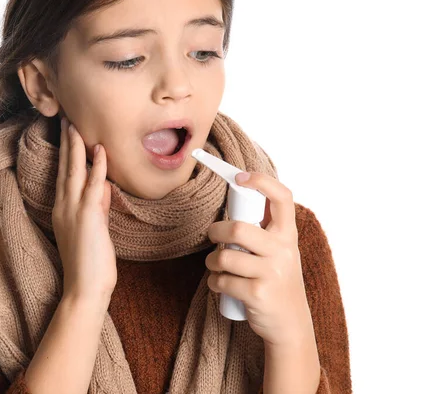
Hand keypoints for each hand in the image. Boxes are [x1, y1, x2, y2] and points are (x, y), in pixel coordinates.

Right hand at [52, 116, 116, 304]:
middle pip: (64, 167)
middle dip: (66, 142)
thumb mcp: (95, 227)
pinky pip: (92, 185)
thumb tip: (104, 183)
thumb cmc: (91, 262)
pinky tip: (99, 148)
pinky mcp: (87, 216)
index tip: (67, 134)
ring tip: (75, 125)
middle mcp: (63, 205)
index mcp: (63, 209)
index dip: (65, 153)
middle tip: (66, 120)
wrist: (85, 288)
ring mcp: (73, 210)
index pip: (63, 174)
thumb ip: (98, 204)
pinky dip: (96, 165)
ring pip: (73, 171)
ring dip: (75, 146)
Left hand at [205, 172, 313, 346]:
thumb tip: (235, 199)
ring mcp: (272, 273)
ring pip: (225, 257)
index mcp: (288, 235)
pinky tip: (220, 285)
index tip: (240, 177)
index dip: (261, 181)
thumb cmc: (277, 279)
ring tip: (216, 266)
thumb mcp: (280, 251)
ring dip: (212, 262)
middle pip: (238, 229)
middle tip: (213, 236)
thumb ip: (264, 229)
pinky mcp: (258, 294)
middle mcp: (284, 251)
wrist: (290, 325)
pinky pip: (222, 281)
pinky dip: (214, 283)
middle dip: (216, 232)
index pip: (282, 197)